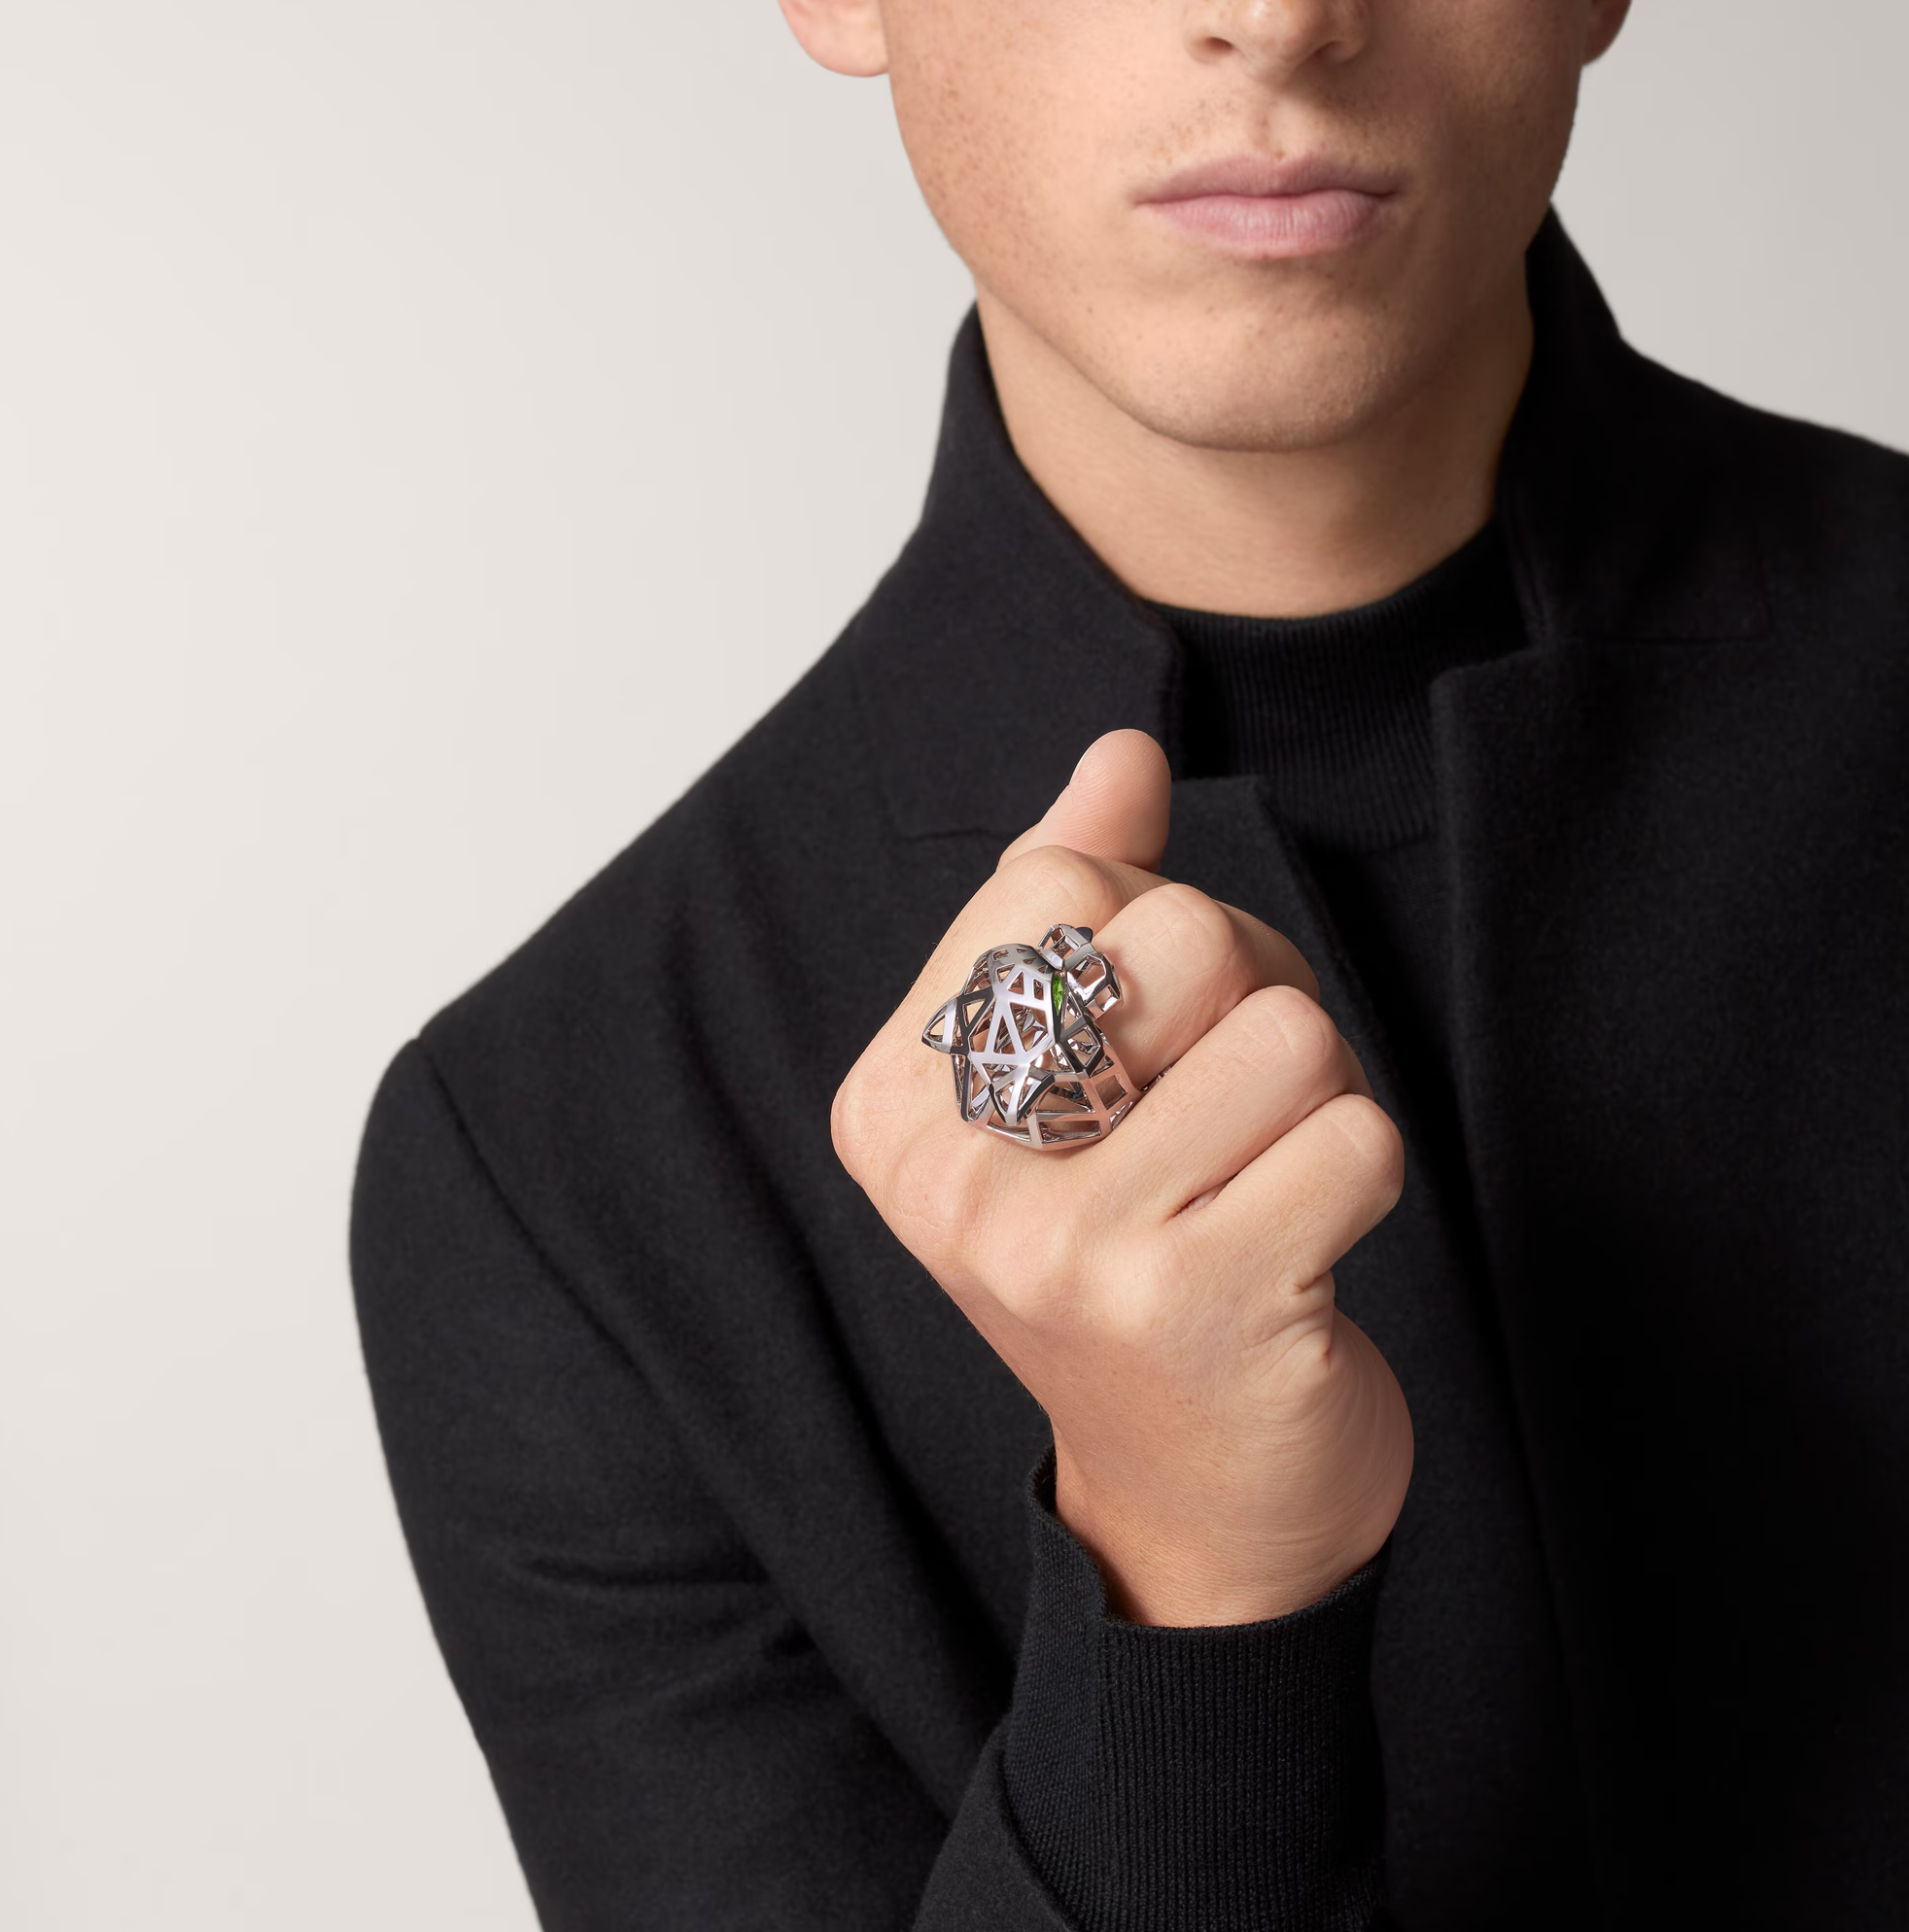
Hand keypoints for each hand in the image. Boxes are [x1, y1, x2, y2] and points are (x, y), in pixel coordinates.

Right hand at [833, 730, 1412, 1624]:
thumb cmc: (1135, 1255)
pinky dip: (1359, 1180)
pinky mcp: (1197, 1307)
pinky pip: (1357, 1138)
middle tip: (1222, 1121)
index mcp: (896, 1104)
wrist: (1191, 1503)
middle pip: (1183, 934)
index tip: (1143, 1050)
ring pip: (1291, 1032)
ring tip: (1257, 1190)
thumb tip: (1122, 751)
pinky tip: (1299, 1255)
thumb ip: (1076, 904)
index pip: (1059, 881)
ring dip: (1316, 1103)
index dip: (1153, 932)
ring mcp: (1065, 1251)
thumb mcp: (1068, 1082)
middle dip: (1251, 1004)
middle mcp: (953, 1177)